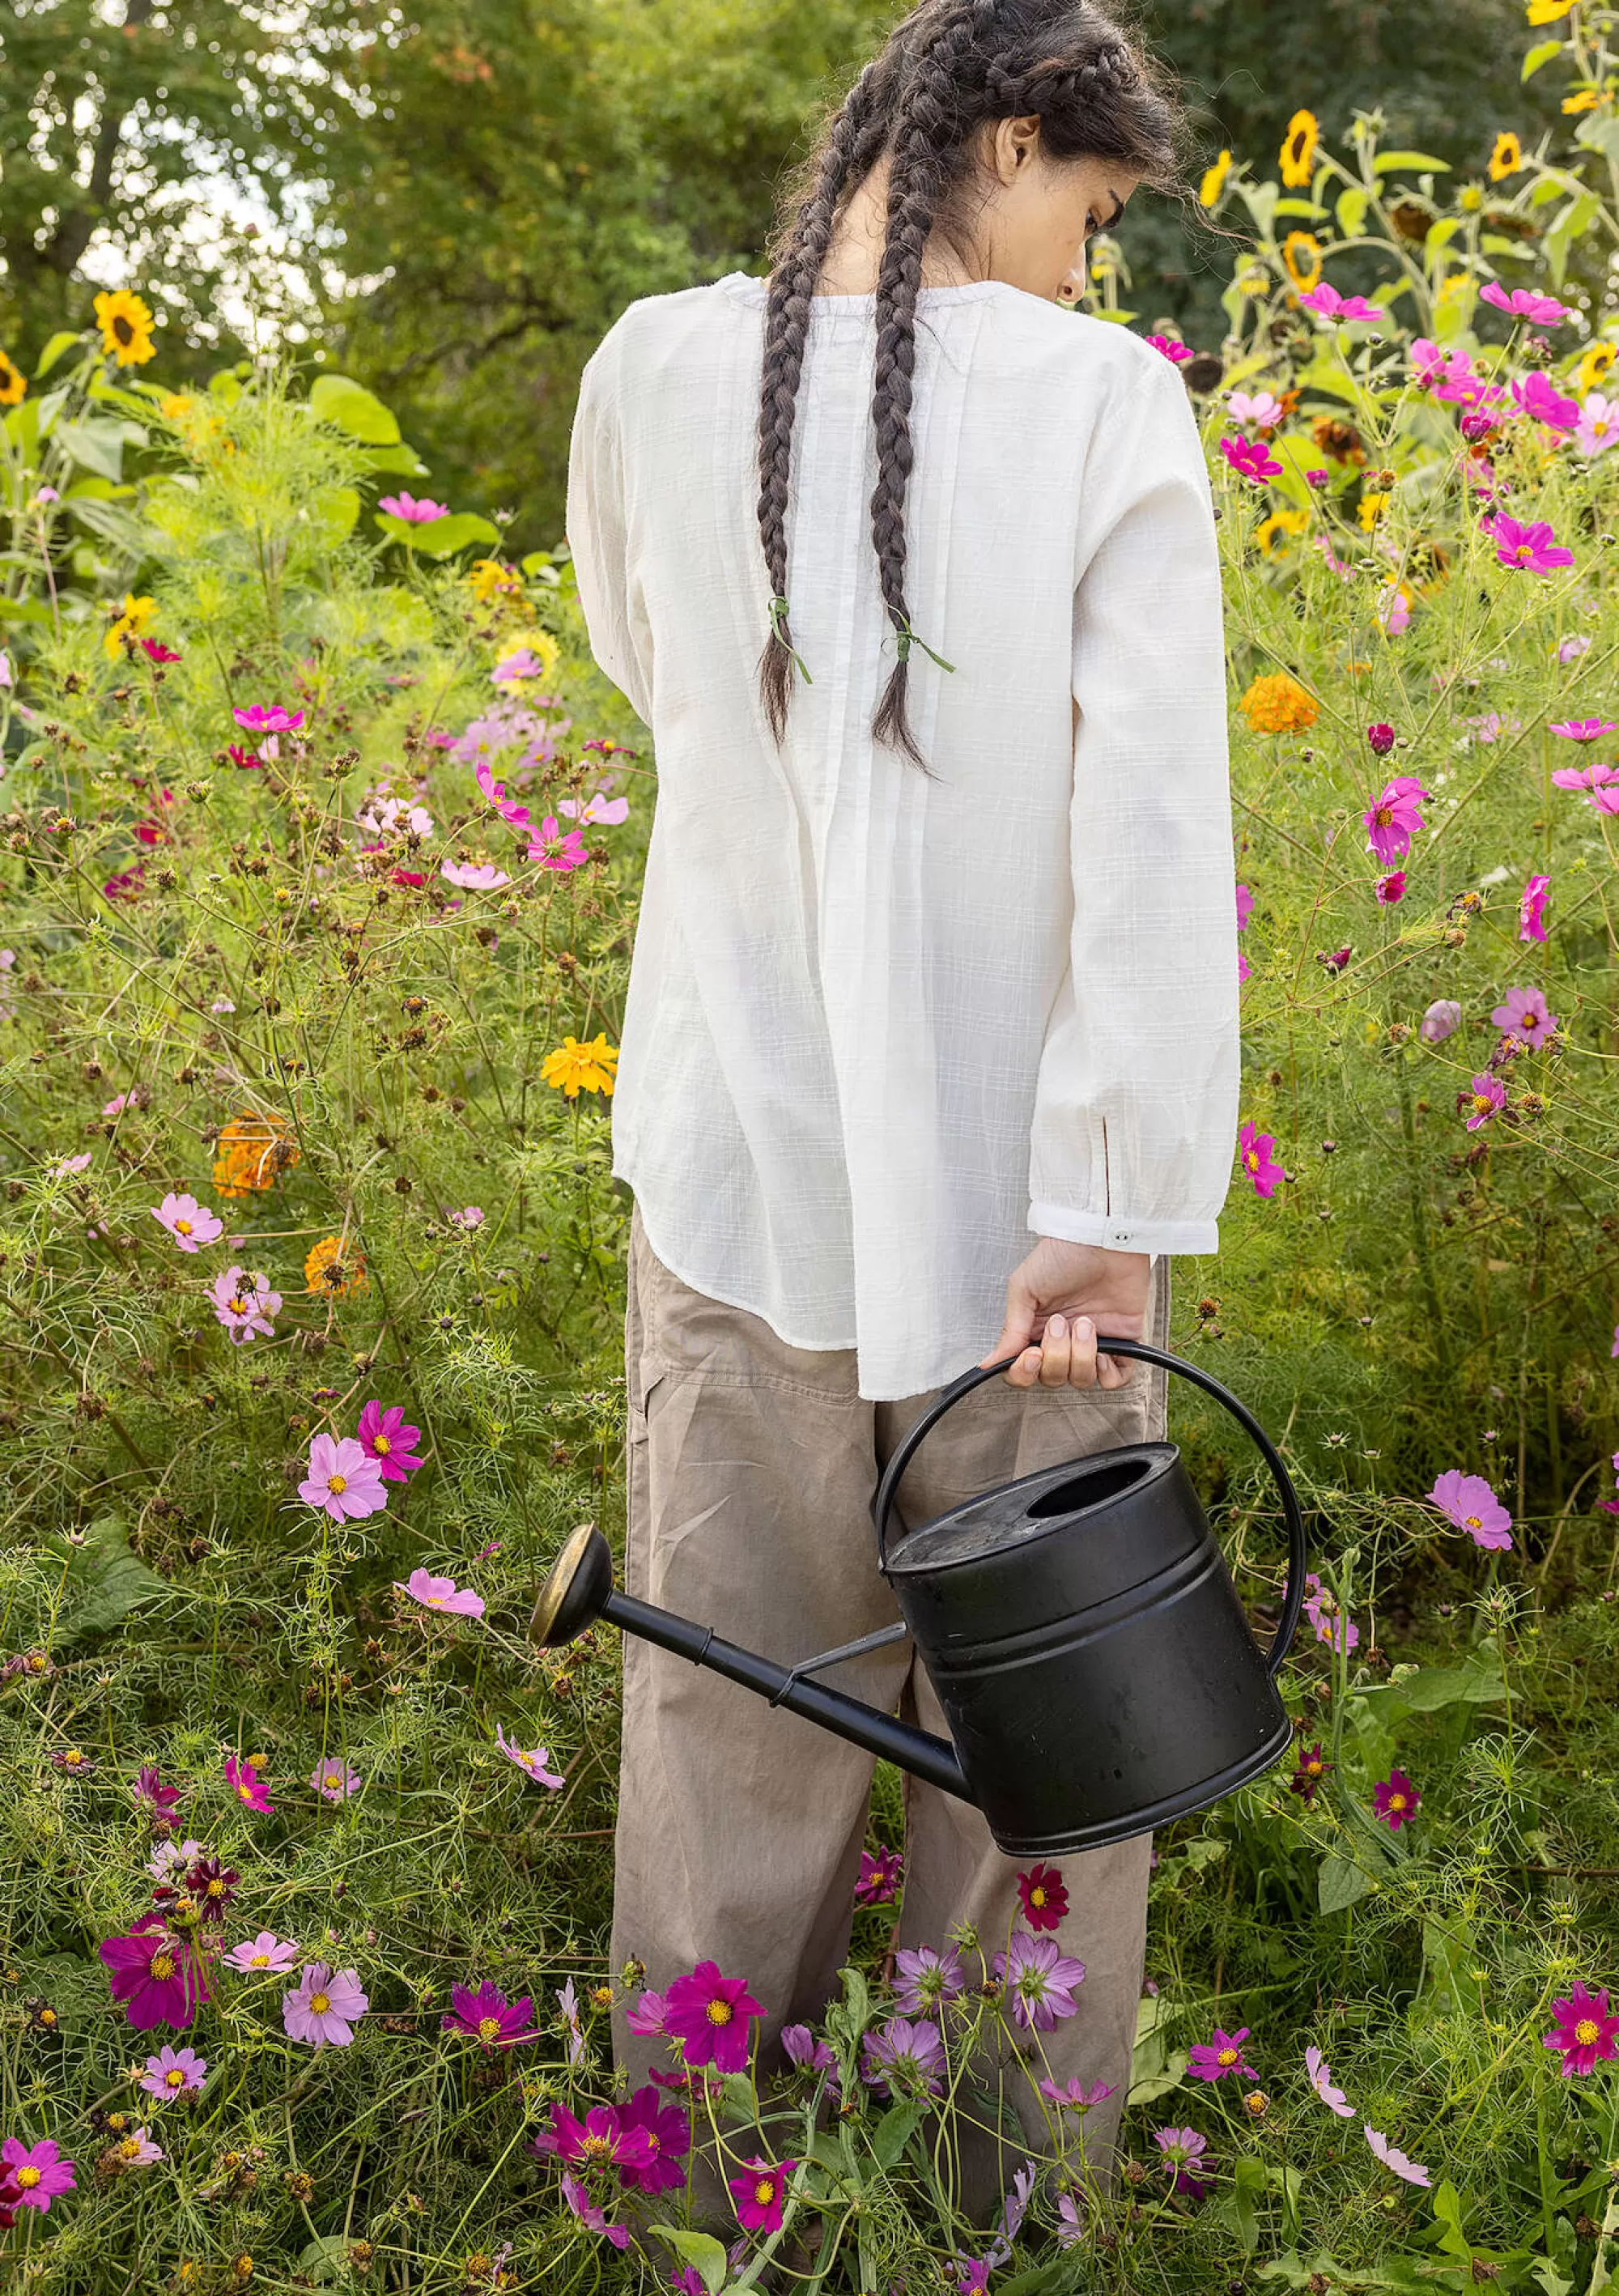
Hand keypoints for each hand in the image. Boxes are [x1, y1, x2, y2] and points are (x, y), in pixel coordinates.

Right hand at [981, 1236, 1151, 1390]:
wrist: (1102, 1238)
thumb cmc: (1063, 1254)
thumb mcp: (1024, 1287)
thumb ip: (1011, 1329)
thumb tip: (990, 1362)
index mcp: (1036, 1330)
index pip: (1023, 1371)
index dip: (1025, 1372)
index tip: (1031, 1354)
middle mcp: (1062, 1341)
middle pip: (1052, 1378)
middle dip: (1056, 1355)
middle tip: (1060, 1323)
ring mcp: (1092, 1344)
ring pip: (1081, 1379)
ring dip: (1081, 1355)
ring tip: (1085, 1323)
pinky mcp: (1122, 1343)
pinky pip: (1115, 1379)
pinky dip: (1108, 1373)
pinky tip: (1104, 1350)